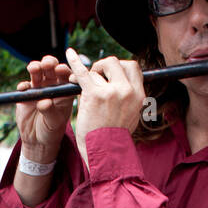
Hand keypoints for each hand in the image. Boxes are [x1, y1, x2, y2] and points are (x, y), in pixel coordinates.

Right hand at [15, 55, 73, 161]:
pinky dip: (23, 86)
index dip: (65, 70)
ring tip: (34, 68)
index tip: (62, 70)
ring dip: (36, 67)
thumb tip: (44, 102)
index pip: (67, 76)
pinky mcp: (26, 94)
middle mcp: (52, 86)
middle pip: (52, 68)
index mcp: (64, 91)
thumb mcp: (54, 123)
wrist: (36, 140)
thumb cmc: (51, 130)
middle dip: (50, 63)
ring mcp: (39, 88)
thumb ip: (50, 111)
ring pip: (37, 72)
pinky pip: (24, 86)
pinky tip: (23, 89)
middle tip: (47, 64)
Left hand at [64, 48, 144, 167]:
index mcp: (139, 95)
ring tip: (82, 87)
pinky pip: (83, 72)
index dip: (119, 67)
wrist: (106, 154)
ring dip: (89, 77)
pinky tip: (68, 53)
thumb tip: (127, 88)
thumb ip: (130, 100)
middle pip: (115, 62)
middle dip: (103, 66)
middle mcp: (127, 90)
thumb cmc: (115, 139)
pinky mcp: (94, 95)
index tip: (110, 74)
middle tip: (95, 77)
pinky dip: (74, 62)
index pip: (133, 67)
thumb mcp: (132, 117)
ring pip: (98, 71)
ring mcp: (111, 92)